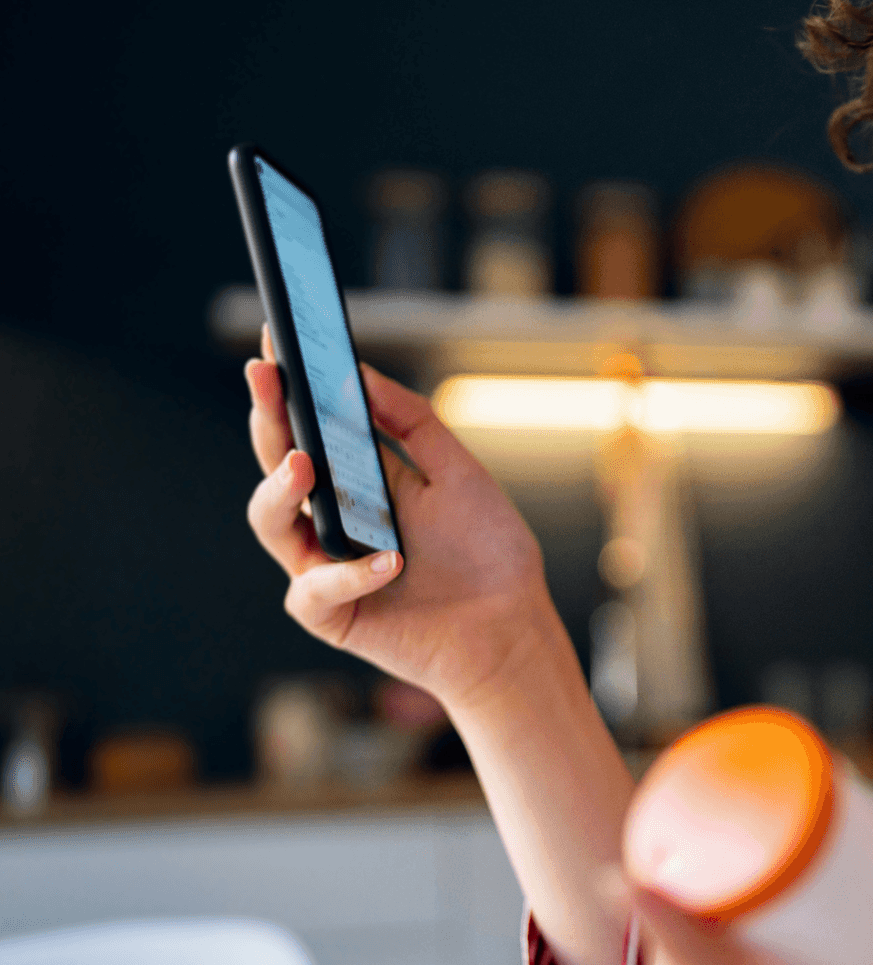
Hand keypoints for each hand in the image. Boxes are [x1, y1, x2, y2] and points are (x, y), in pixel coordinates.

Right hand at [244, 326, 549, 708]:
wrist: (513, 626)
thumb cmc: (488, 554)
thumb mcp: (459, 473)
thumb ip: (413, 423)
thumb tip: (361, 373)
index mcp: (357, 481)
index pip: (307, 427)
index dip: (286, 387)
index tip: (275, 338)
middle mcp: (331, 519)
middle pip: (277, 464)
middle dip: (268, 418)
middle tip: (267, 377)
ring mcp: (324, 567)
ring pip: (269, 523)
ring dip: (280, 491)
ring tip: (304, 464)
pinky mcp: (332, 615)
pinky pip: (314, 592)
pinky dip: (348, 574)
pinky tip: (389, 561)